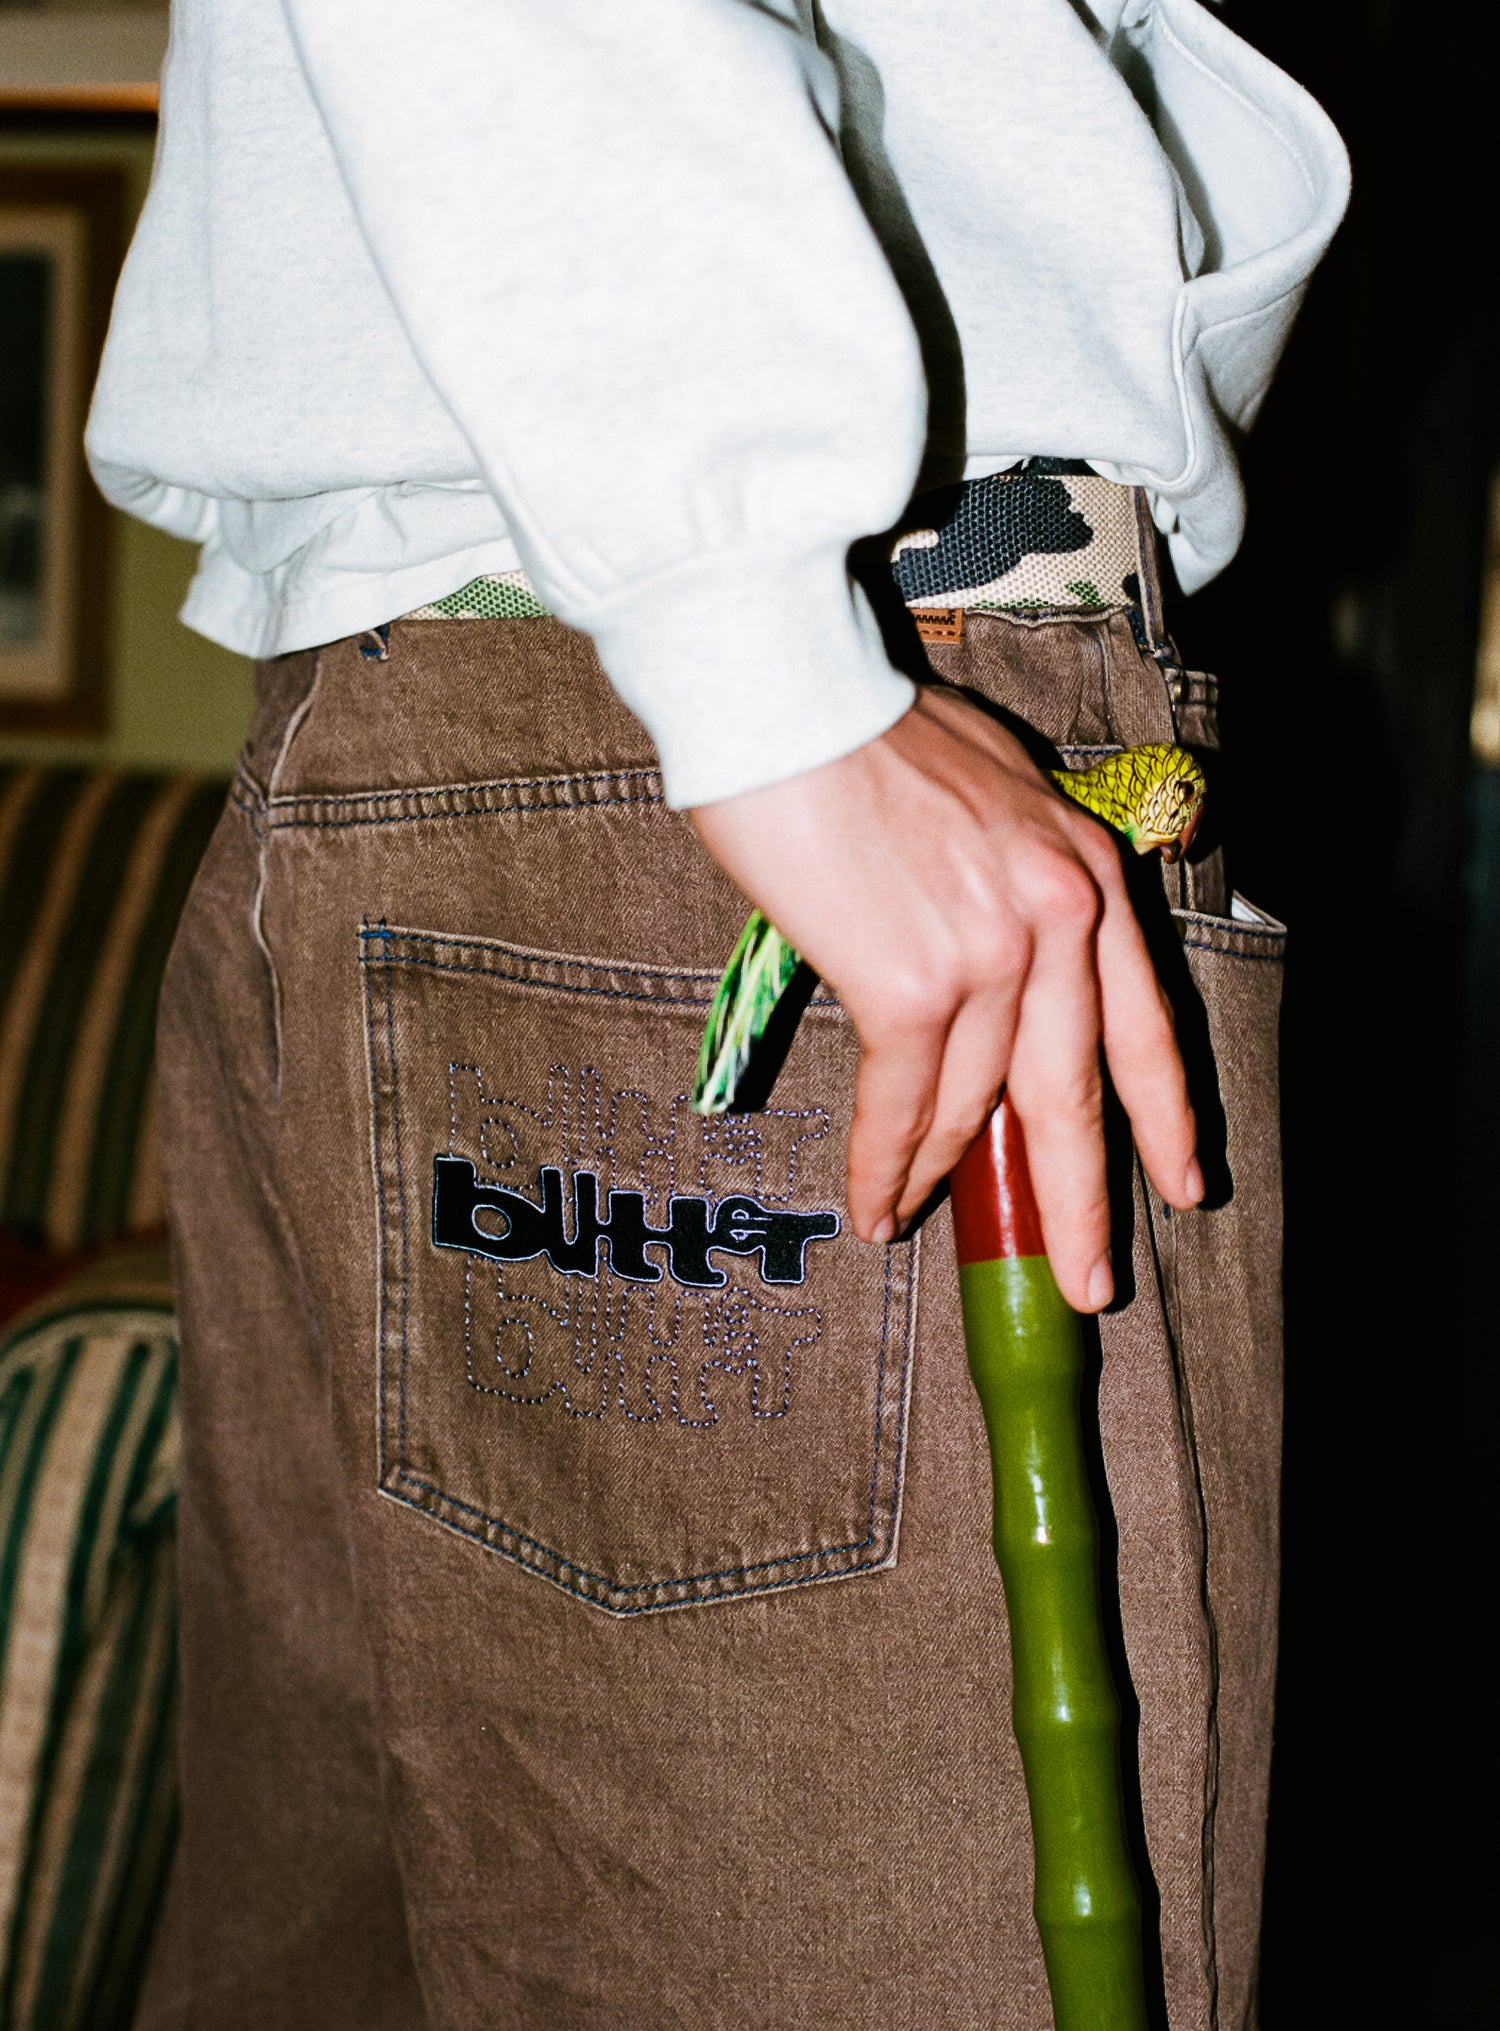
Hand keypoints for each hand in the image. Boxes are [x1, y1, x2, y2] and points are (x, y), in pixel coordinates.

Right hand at [689, 684, 1201, 1312]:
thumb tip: (983, 957)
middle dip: (1083, 1201)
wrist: (787, 696)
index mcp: (1084, 869)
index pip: (1142, 1019)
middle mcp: (1061, 915)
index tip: (1186, 1182)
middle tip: (1088, 1283)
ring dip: (941, 1180)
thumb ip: (1010, 881)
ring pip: (980, 1107)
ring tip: (915, 1227)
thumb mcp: (986, 796)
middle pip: (1081, 1092)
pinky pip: (905, 1106)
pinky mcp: (914, 984)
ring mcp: (995, 954)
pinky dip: (884, 1166)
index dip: (1165, 1112)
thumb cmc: (859, 734)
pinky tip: (875, 1209)